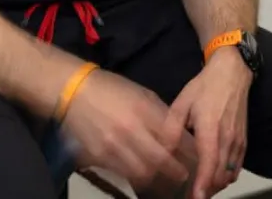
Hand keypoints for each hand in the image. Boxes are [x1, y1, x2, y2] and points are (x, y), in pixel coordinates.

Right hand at [60, 68, 191, 191]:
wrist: (74, 92)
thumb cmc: (113, 89)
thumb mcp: (143, 94)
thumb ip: (160, 115)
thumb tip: (177, 134)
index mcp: (145, 110)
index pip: (173, 137)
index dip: (187, 151)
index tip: (197, 158)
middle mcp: (131, 130)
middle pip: (160, 160)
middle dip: (175, 171)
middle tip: (183, 176)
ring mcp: (113, 146)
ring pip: (142, 173)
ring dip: (156, 178)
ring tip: (164, 180)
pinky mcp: (98, 157)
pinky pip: (122, 173)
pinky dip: (134, 176)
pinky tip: (141, 174)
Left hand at [163, 49, 253, 198]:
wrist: (232, 72)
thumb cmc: (205, 87)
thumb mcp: (182, 103)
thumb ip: (171, 129)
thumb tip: (162, 151)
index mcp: (210, 132)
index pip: (209, 167)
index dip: (202, 187)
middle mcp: (227, 140)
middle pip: (220, 177)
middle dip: (207, 191)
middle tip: (192, 196)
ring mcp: (238, 141)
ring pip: (230, 174)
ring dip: (217, 185)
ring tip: (201, 188)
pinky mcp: (244, 140)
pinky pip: (237, 166)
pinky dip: (227, 176)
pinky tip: (215, 176)